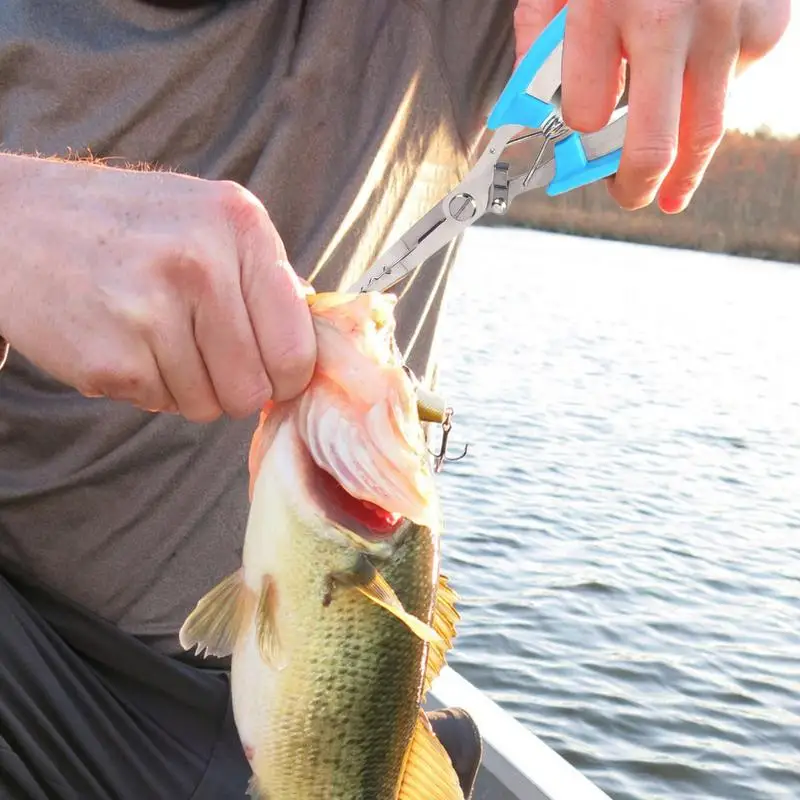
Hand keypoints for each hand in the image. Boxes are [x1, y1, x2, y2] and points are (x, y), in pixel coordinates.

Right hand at [0, 154, 315, 421]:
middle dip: (235, 385)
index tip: (271, 370)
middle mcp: (200, 263)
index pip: (298, 349)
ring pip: (207, 407)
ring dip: (188, 386)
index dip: (288, 374)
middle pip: (253, 390)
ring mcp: (150, 312)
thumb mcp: (209, 220)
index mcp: (239, 225)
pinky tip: (124, 340)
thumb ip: (267, 279)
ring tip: (155, 335)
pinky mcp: (109, 359)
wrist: (14, 222)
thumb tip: (315, 346)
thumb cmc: (128, 226)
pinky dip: (148, 386)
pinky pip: (160, 405)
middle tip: (204, 351)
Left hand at [514, 0, 790, 211]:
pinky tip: (697, 75)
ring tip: (672, 191)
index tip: (579, 147)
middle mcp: (667, 19)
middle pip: (652, 143)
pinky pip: (736, 84)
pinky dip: (714, 93)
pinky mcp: (765, 22)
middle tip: (629, 196)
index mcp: (602, 7)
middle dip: (635, 185)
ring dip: (686, 171)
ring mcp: (723, 22)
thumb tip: (533, 112)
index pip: (588, 115)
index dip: (580, 138)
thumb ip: (540, 42)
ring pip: (705, 131)